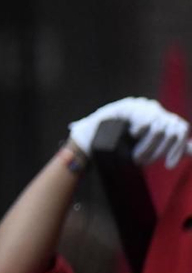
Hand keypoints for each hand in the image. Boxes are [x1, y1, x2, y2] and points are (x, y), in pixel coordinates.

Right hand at [70, 98, 188, 167]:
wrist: (93, 143)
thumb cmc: (122, 148)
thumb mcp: (152, 149)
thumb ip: (173, 148)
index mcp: (162, 117)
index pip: (180, 128)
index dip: (176, 149)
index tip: (167, 167)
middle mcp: (153, 109)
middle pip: (171, 129)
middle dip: (159, 151)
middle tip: (144, 163)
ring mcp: (139, 105)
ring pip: (158, 128)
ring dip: (147, 147)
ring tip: (136, 157)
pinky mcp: (126, 106)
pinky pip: (143, 119)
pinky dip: (140, 131)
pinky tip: (132, 136)